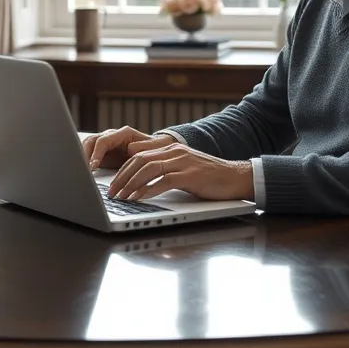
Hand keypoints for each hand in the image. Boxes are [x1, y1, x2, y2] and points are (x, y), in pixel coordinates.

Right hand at [81, 126, 176, 169]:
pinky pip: (89, 154)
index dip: (97, 153)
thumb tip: (131, 149)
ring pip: (87, 146)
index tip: (93, 166)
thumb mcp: (154, 148)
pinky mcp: (103, 153)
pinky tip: (83, 172)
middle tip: (82, 170)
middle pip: (91, 141)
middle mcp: (113, 136)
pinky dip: (84, 161)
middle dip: (84, 155)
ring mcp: (107, 144)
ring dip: (82, 158)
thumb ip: (144, 147)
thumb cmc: (157, 148)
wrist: (157, 149)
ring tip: (80, 171)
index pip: (104, 140)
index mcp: (124, 134)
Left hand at [106, 142, 253, 201]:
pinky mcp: (190, 175)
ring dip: (131, 184)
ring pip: (148, 169)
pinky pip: (163, 181)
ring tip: (121, 197)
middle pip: (139, 160)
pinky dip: (148, 190)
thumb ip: (164, 171)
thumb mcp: (183, 169)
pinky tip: (139, 199)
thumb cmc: (210, 178)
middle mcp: (174, 151)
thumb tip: (142, 181)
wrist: (237, 177)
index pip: (139, 155)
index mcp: (171, 148)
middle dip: (122, 177)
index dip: (122, 170)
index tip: (113, 184)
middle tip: (112, 193)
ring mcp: (182, 162)